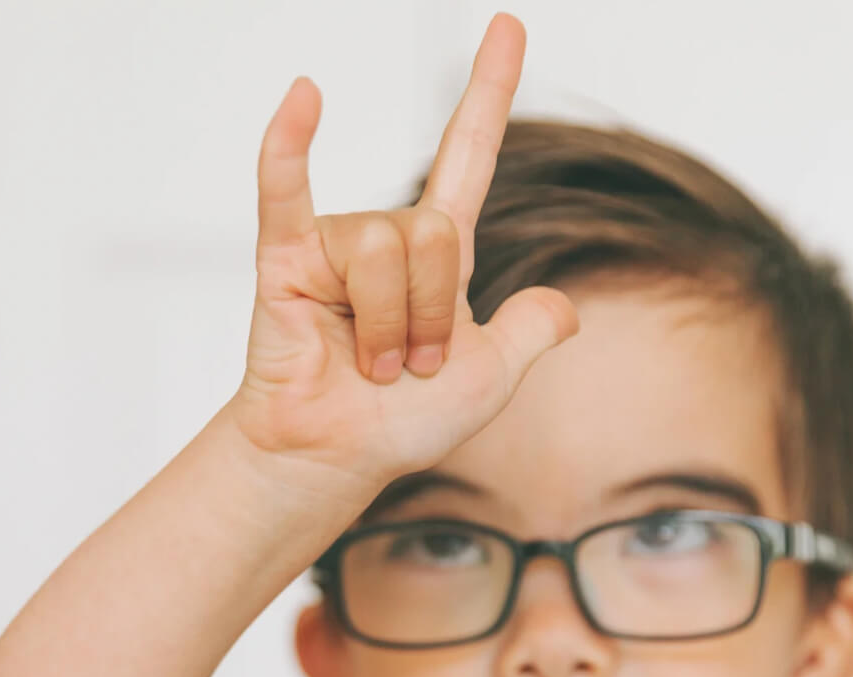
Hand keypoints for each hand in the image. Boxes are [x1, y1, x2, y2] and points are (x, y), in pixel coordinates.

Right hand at [229, 12, 578, 498]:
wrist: (341, 458)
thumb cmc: (403, 425)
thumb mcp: (491, 381)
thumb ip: (530, 334)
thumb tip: (566, 307)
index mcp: (440, 258)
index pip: (468, 157)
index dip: (489, 94)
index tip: (506, 27)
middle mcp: (389, 240)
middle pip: (435, 233)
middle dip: (432, 317)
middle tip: (407, 366)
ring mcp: (336, 246)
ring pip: (383, 250)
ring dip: (385, 328)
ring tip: (368, 366)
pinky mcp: (286, 261)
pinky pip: (287, 194)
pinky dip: (289, 147)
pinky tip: (303, 97)